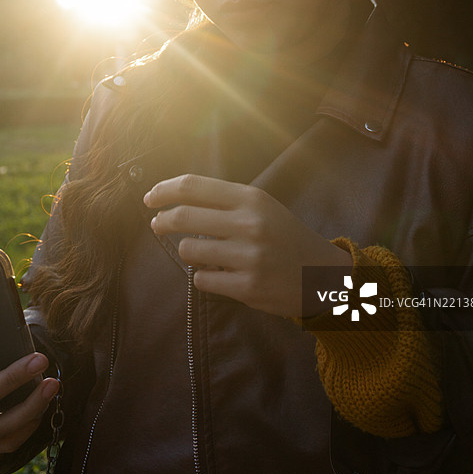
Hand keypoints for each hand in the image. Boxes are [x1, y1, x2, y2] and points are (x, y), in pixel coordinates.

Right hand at [0, 354, 58, 455]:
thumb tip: (9, 345)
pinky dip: (27, 425)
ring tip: (50, 389)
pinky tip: (38, 407)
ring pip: (11, 437)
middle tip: (52, 381)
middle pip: (5, 423)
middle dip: (33, 402)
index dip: (15, 376)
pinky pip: (10, 442)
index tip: (39, 359)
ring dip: (34, 414)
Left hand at [144, 174, 351, 316]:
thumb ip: (225, 201)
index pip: (193, 187)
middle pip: (183, 215)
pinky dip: (204, 277)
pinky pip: (202, 280)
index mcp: (251, 198)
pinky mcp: (248, 286)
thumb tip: (175, 199)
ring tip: (203, 253)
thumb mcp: (262, 207)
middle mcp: (249, 224)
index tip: (150, 197)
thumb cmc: (284, 237)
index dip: (164, 190)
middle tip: (156, 224)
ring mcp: (249, 256)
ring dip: (188, 252)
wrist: (322, 274)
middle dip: (162, 220)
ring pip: (188, 250)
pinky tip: (220, 275)